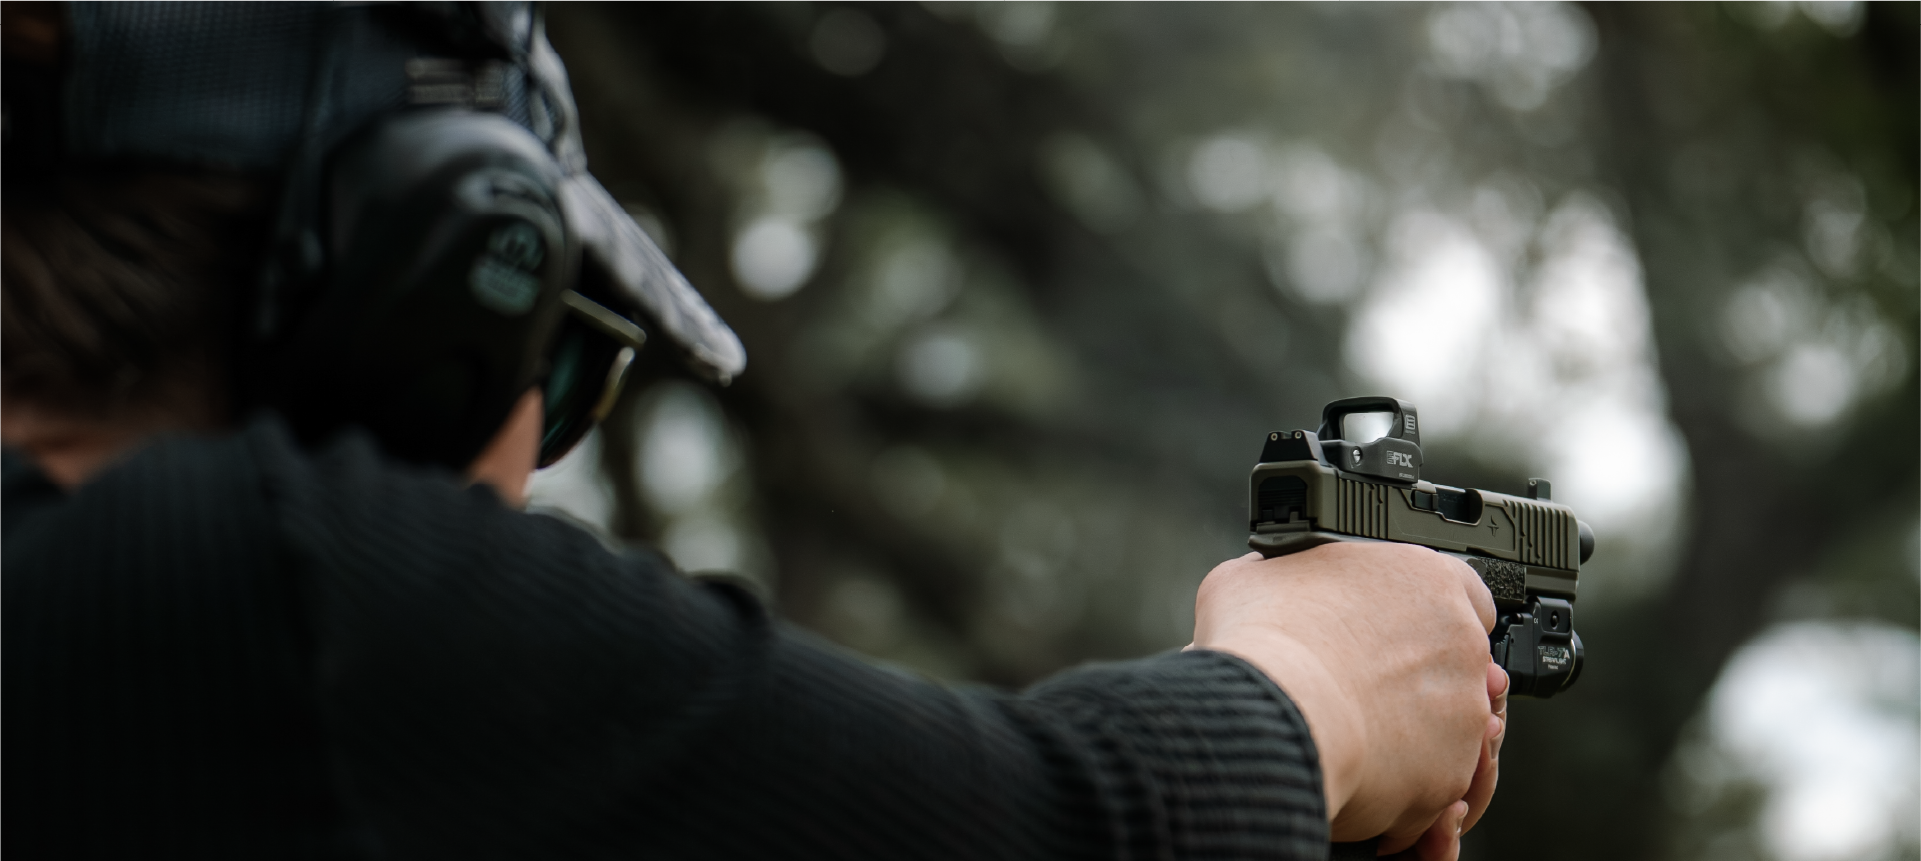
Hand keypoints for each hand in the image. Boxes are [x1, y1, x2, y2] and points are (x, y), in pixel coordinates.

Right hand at [1190, 543, 1496, 854]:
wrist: (1271, 715)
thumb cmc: (1265, 643)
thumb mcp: (1253, 576)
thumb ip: (1285, 570)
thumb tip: (1271, 578)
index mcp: (1424, 578)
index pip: (1460, 590)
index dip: (1424, 615)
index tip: (1395, 632)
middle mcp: (1459, 639)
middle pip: (1454, 659)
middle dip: (1416, 675)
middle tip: (1364, 684)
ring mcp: (1464, 707)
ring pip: (1449, 722)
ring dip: (1411, 728)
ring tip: (1352, 729)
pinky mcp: (1452, 768)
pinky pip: (1434, 776)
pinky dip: (1402, 778)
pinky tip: (1357, 766)